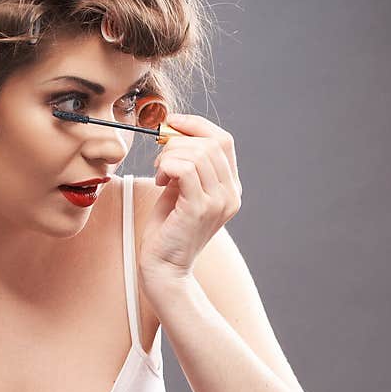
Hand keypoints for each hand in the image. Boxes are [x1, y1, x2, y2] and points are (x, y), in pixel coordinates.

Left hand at [139, 114, 241, 291]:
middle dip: (177, 142)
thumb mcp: (180, 190)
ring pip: (197, 153)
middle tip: (160, 161)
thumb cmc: (167, 231)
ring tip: (160, 173)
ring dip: (170, 155)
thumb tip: (174, 134)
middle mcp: (231, 194)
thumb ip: (185, 165)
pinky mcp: (199, 209)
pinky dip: (167, 166)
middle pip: (210, 143)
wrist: (164, 268)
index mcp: (230, 188)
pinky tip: (160, 180)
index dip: (196, 125)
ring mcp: (218, 202)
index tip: (171, 123)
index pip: (224, 140)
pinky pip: (185, 169)